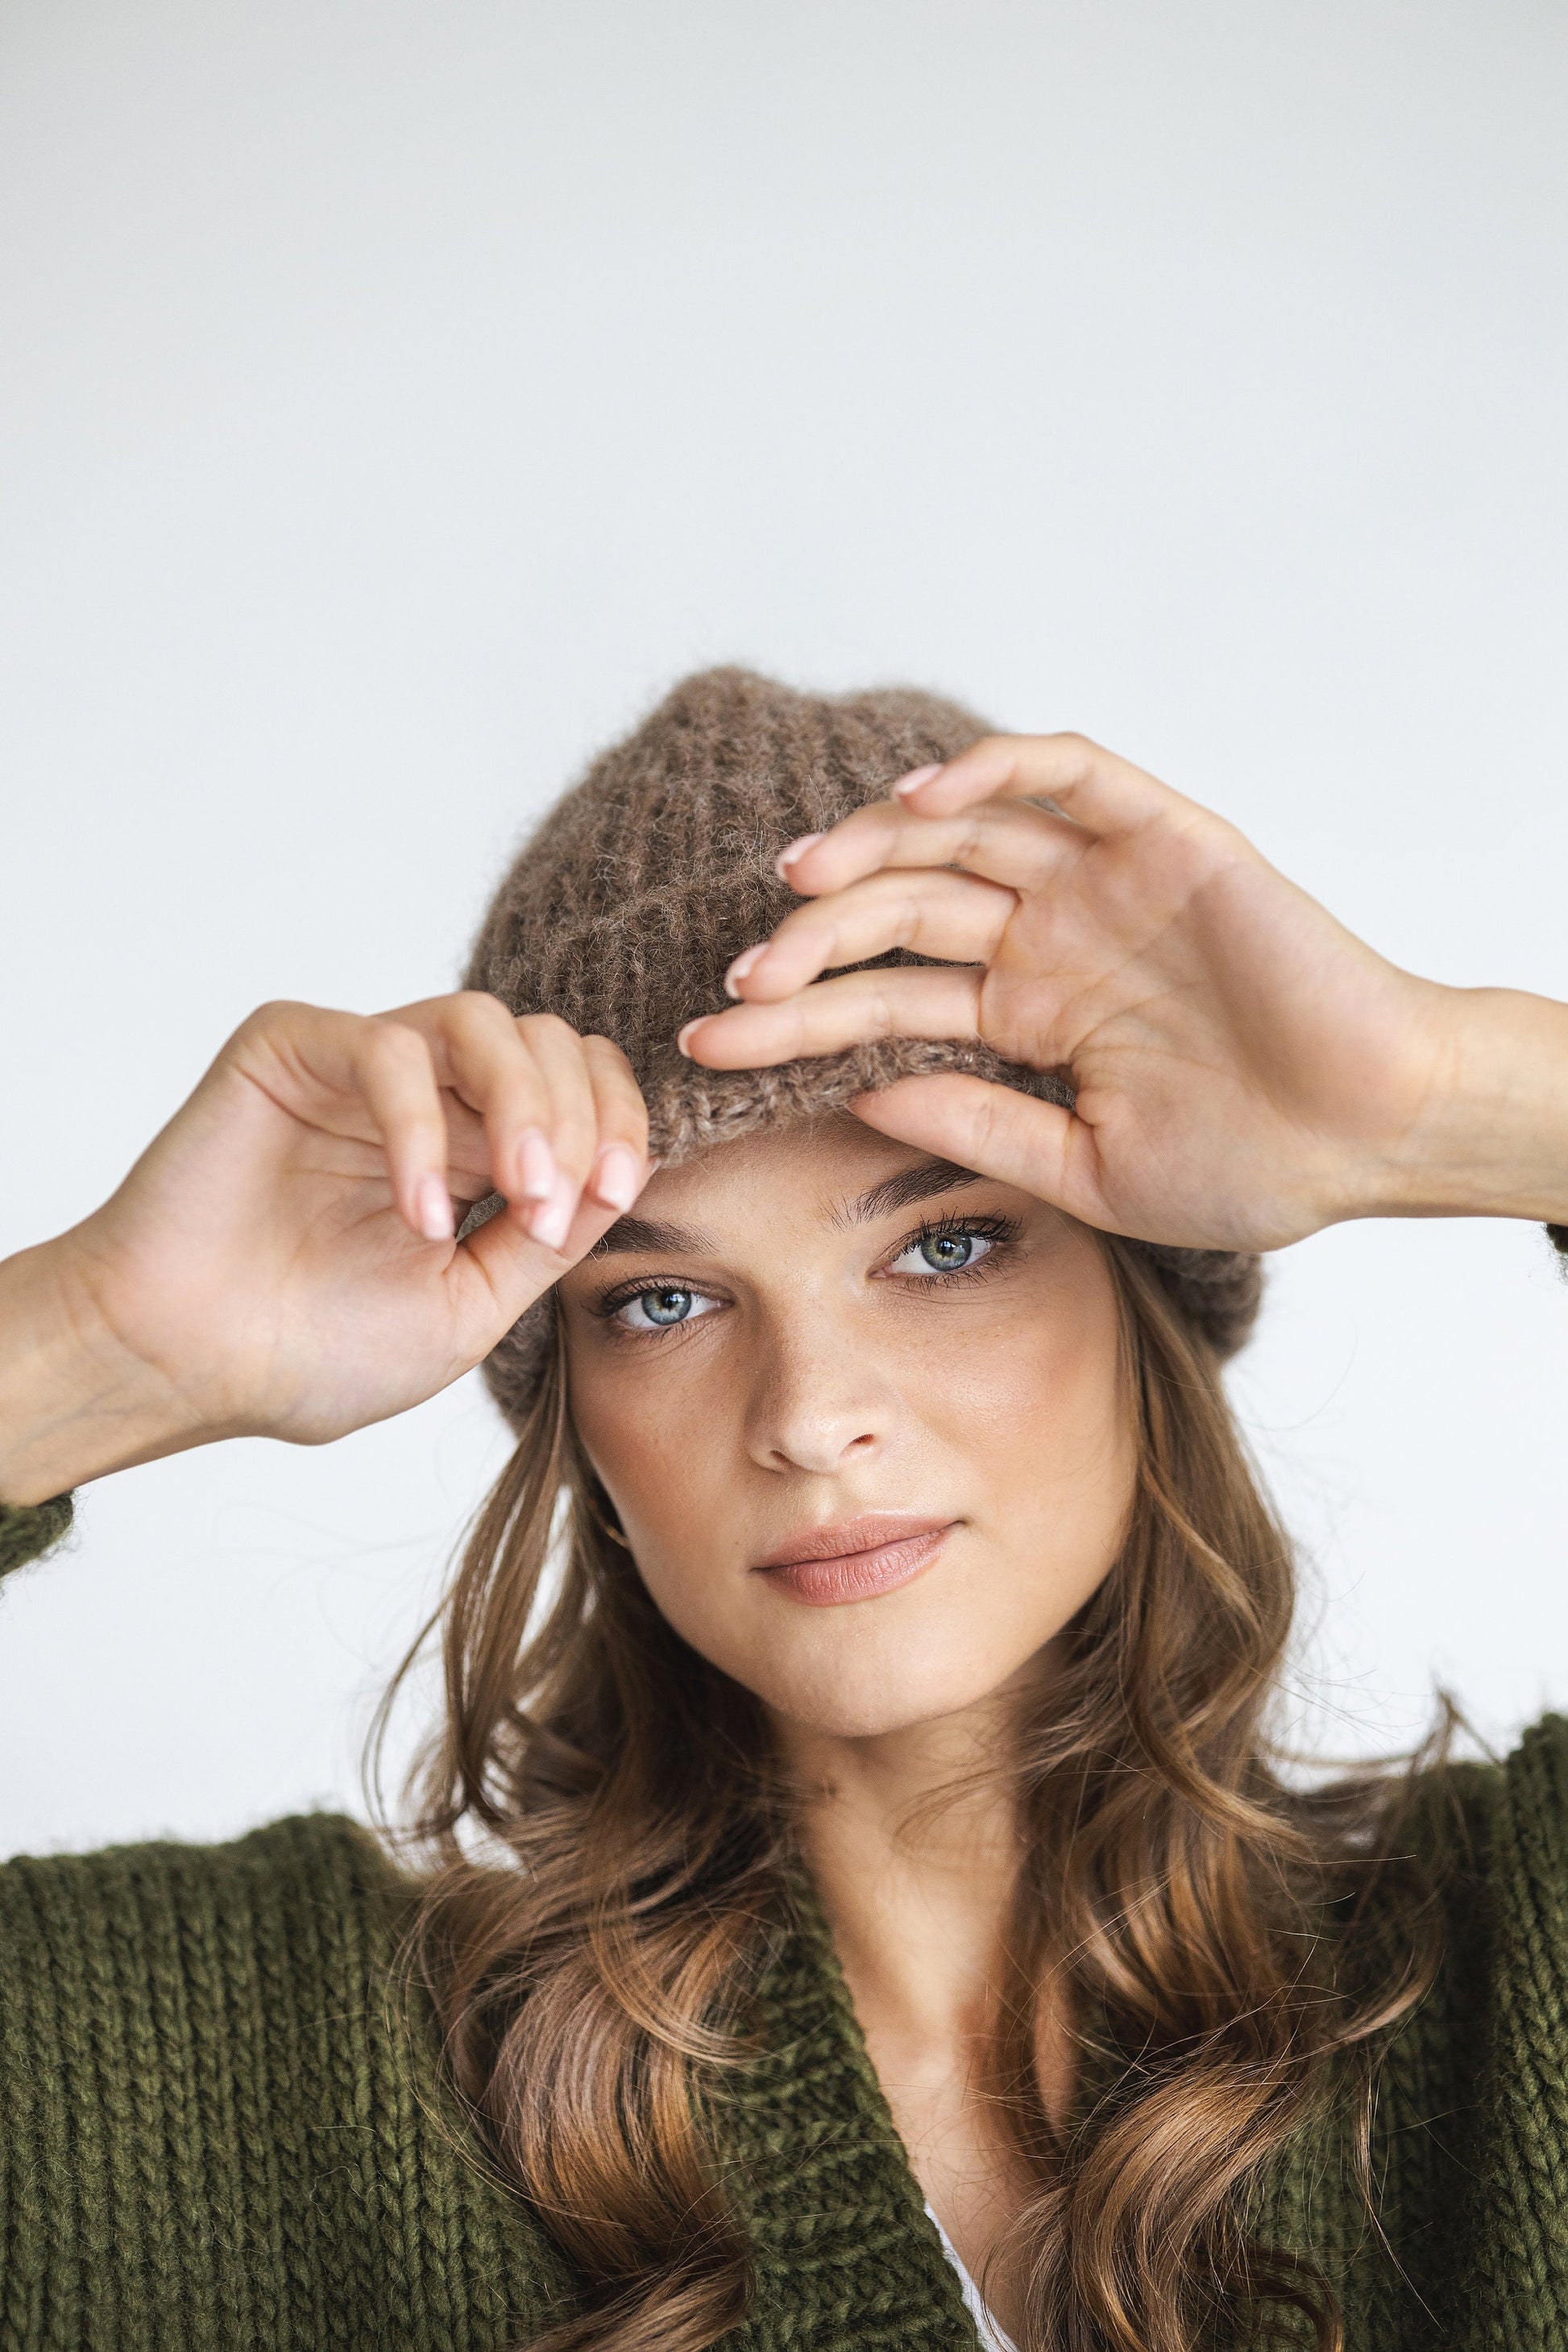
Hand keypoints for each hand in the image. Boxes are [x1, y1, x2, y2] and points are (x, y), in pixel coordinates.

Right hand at [0, 995, 649, 1502]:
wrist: (184, 1365)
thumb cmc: (311, 1349)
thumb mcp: (470, 1307)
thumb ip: (547, 1241)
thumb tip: (624, 1176)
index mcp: (475, 1146)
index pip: (583, 1084)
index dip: (620, 1122)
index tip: (617, 1192)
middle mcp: (427, 1092)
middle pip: (549, 1041)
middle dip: (582, 1118)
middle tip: (555, 1208)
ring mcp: (360, 1065)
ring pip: (483, 1021)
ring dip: (525, 1104)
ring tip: (520, 1193)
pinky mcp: (292, 1046)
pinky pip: (387, 1048)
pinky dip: (422, 1127)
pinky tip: (420, 1213)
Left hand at [680, 734, 1565, 1252]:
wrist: (1376, 1135)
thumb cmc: (1249, 1163)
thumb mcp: (1082, 1167)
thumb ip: (974, 1122)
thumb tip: (855, 1092)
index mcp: (1023, 1016)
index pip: (880, 1001)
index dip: (790, 1019)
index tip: (704, 1046)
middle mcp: (1047, 938)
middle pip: (897, 912)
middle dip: (810, 942)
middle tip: (741, 979)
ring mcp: (1099, 883)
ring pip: (958, 835)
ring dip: (872, 848)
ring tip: (798, 885)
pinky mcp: (1162, 835)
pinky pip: (1063, 775)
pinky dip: (990, 769)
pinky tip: (918, 798)